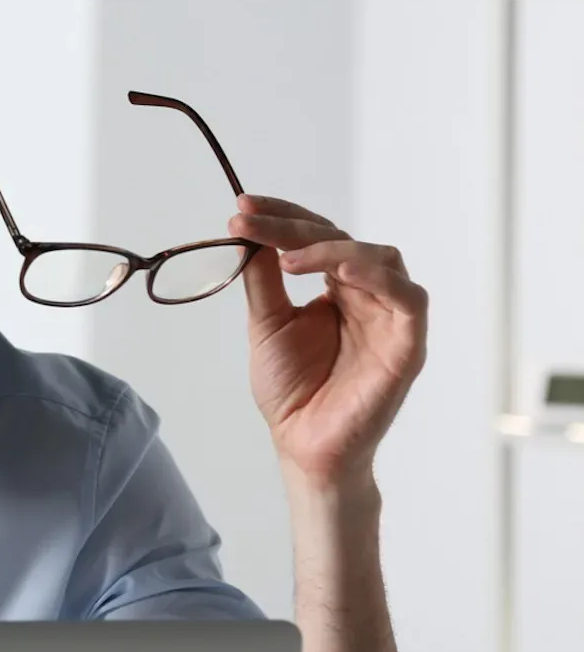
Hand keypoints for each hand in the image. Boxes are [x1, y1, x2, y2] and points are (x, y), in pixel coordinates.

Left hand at [228, 195, 427, 493]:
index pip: (317, 237)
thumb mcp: (267, 323)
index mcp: (338, 289)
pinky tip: (339, 274)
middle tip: (250, 221)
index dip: (283, 215)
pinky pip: (408, 300)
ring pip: (379, 258)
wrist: (302, 444)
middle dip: (293, 227)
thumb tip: (250, 233)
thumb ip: (263, 278)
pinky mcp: (407, 345)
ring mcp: (390, 318)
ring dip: (332, 249)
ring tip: (288, 257)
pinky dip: (377, 278)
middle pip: (343, 240)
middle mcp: (368, 296)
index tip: (242, 206)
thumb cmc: (291, 389)